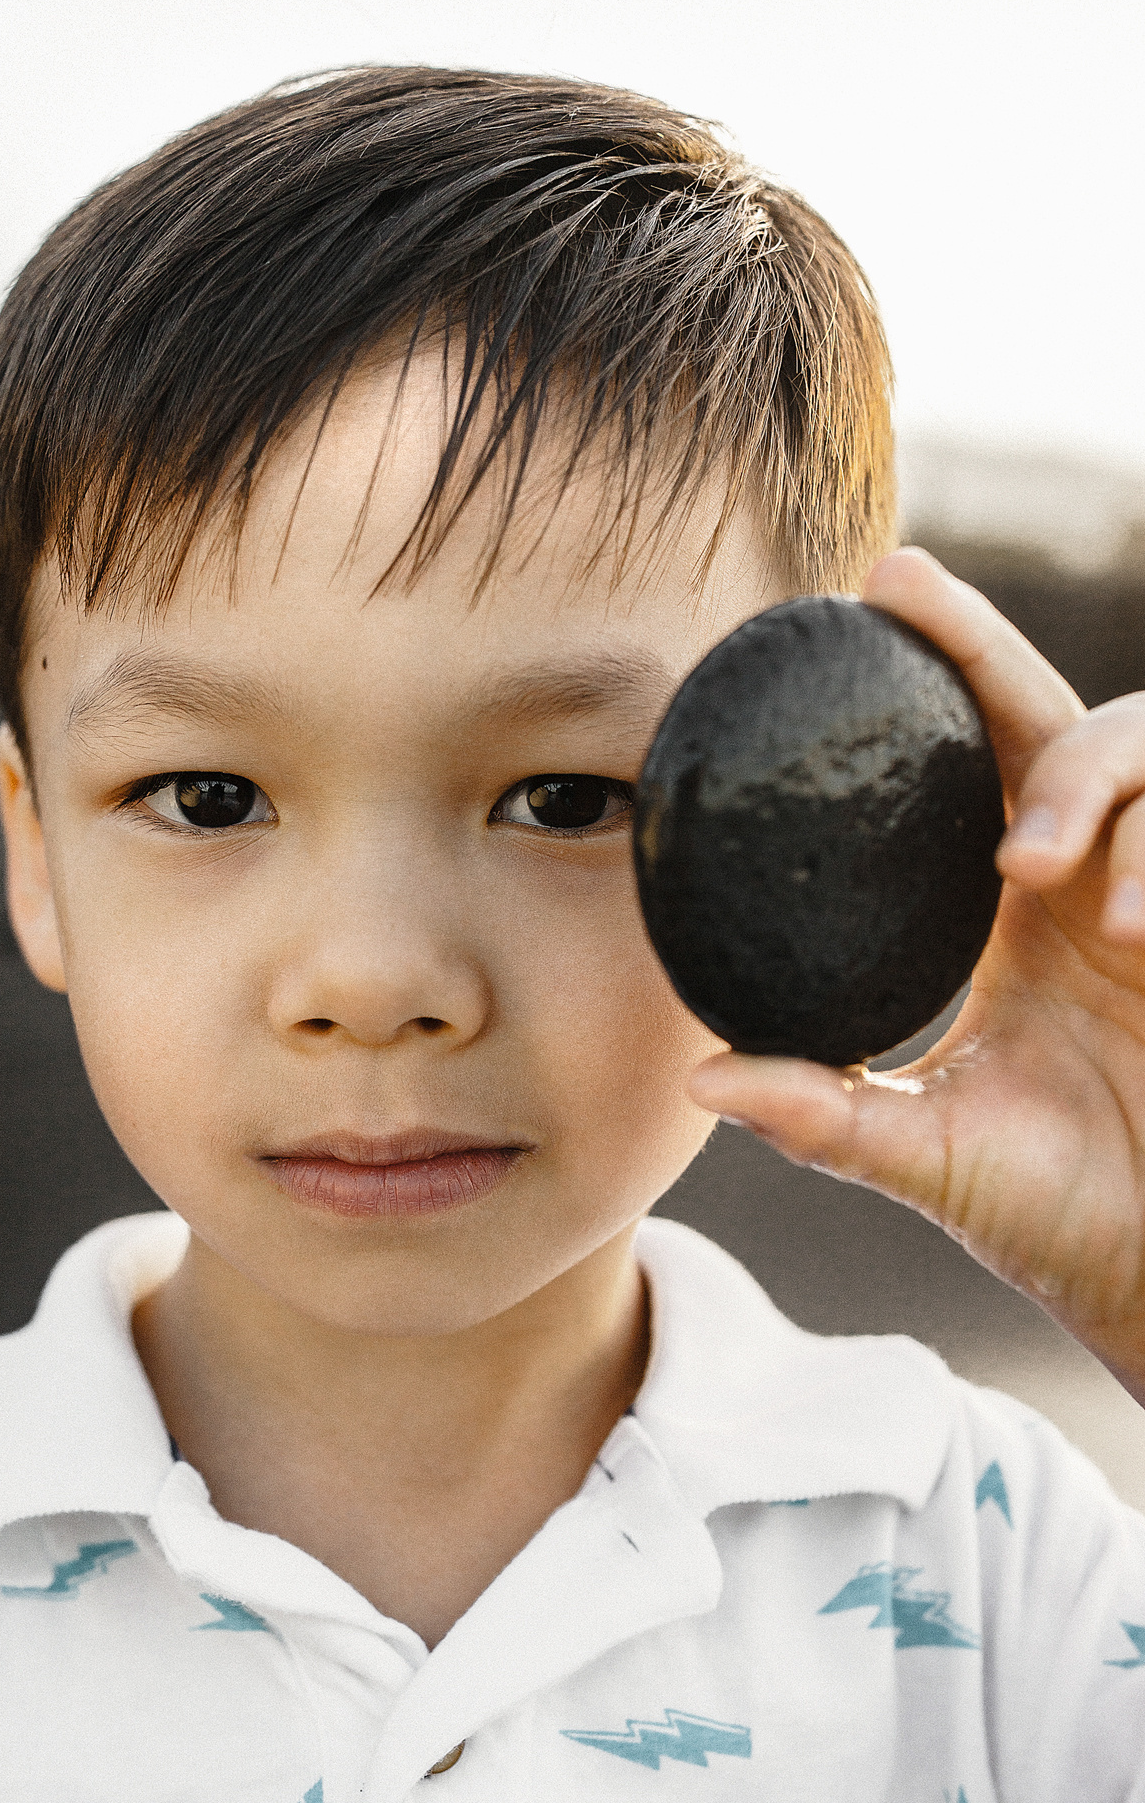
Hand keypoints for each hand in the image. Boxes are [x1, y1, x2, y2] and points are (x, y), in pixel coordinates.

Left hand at [686, 545, 1144, 1403]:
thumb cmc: (1061, 1215)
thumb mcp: (927, 1152)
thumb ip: (823, 1112)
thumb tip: (701, 1076)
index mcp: (1013, 917)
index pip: (968, 766)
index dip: (929, 678)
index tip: (856, 608)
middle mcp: (1086, 883)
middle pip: (1041, 714)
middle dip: (976, 643)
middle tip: (904, 587)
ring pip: (1137, 747)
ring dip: (1083, 778)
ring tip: (1034, 866)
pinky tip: (1124, 922)